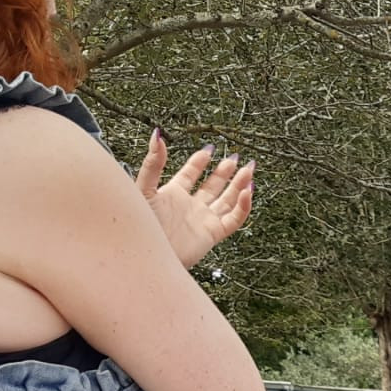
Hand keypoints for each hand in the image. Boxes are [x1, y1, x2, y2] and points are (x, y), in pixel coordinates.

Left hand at [134, 130, 254, 267]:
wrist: (148, 256)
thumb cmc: (141, 225)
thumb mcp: (144, 188)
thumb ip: (153, 162)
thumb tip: (157, 134)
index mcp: (172, 194)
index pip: (191, 173)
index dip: (200, 161)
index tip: (209, 149)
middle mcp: (190, 207)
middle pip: (213, 185)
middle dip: (225, 171)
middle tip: (236, 157)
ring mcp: (203, 220)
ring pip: (227, 200)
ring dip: (239, 184)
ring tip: (249, 169)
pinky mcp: (213, 234)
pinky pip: (234, 219)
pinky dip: (243, 206)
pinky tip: (247, 191)